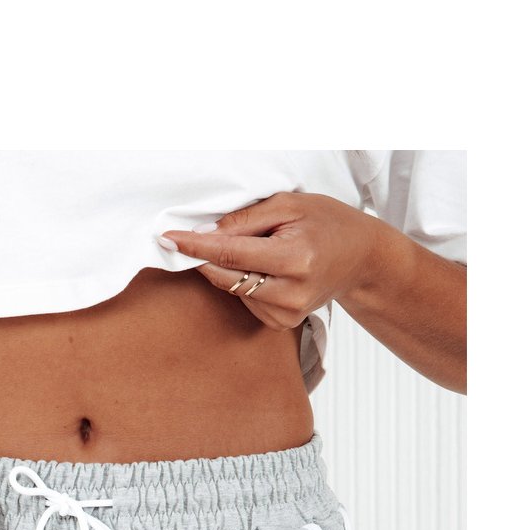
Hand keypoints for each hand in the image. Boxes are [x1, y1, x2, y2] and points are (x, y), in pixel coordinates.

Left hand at [159, 192, 384, 330]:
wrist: (360, 259)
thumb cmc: (327, 223)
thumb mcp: (290, 206)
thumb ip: (246, 220)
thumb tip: (206, 231)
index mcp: (296, 258)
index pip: (232, 254)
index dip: (196, 246)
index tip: (169, 238)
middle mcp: (292, 292)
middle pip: (227, 277)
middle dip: (202, 258)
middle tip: (183, 239)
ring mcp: (288, 313)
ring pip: (234, 290)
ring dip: (226, 269)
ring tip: (256, 247)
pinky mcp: (282, 323)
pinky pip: (246, 301)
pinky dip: (243, 283)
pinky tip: (263, 270)